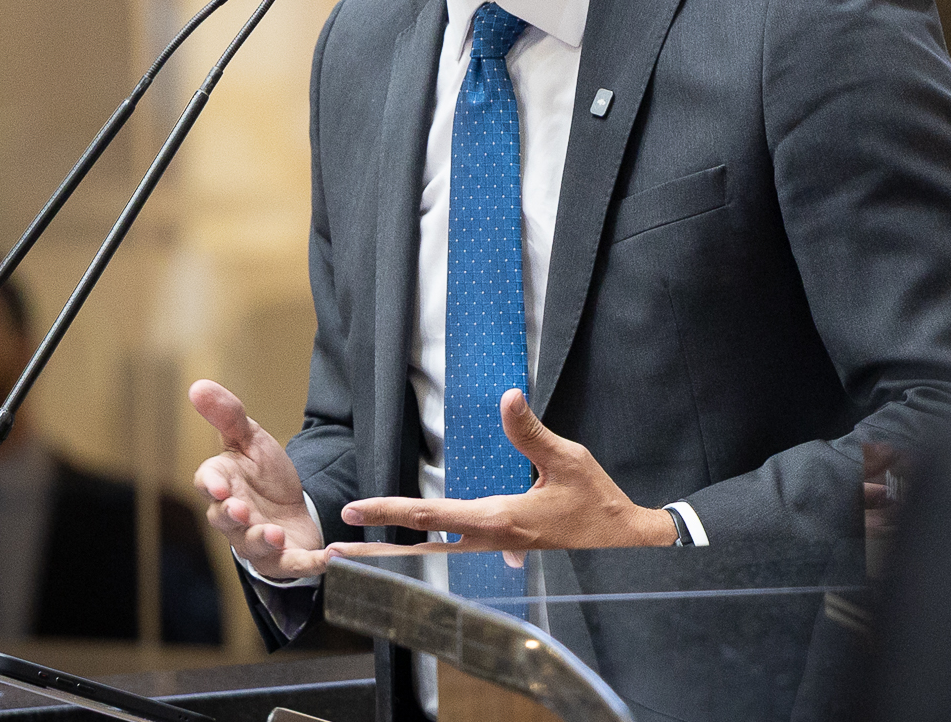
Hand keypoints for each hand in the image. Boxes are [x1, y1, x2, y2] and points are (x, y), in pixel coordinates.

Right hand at [190, 379, 334, 580]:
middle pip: (225, 519)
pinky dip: (310, 564)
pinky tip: (330, 556)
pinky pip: (294, 566)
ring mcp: (257, 541)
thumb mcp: (251, 439)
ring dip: (262, 542)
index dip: (213, 485)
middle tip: (241, 510)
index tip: (220, 485)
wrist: (294, 506)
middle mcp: (234, 517)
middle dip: (232, 516)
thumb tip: (197, 385)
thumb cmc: (265, 474)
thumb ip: (228, 416)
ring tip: (274, 534)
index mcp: (223, 484)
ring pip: (252, 546)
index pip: (208, 483)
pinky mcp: (284, 560)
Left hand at [340, 390, 674, 565]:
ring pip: (432, 553)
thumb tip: (508, 398)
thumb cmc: (593, 497)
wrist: (617, 532)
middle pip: (420, 545)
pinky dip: (421, 551)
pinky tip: (408, 547)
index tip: (355, 509)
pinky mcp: (500, 546)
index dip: (390, 510)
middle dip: (375, 549)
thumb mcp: (566, 458)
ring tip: (357, 552)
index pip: (432, 514)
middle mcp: (489, 539)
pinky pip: (451, 550)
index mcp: (498, 517)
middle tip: (332, 551)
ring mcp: (494, 547)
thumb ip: (531, 431)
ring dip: (393, 553)